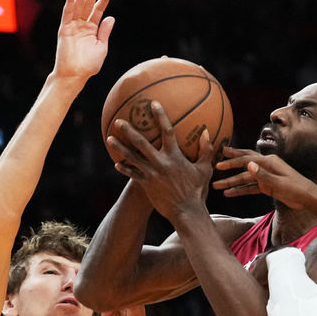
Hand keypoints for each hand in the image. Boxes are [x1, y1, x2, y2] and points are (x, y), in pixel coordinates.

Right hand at [52, 0, 115, 81]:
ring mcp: (73, 25)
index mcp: (92, 29)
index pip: (99, 9)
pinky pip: (67, 12)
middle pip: (89, 4)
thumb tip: (111, 17)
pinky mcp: (64, 28)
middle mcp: (82, 25)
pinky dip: (70, 0)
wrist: (75, 75)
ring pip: (78, 5)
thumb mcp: (101, 46)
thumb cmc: (89, 65)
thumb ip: (104, 31)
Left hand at [109, 101, 215, 220]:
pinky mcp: (147, 185)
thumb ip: (206, 149)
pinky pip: (133, 175)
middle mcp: (161, 163)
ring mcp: (152, 174)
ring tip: (110, 138)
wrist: (186, 211)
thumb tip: (206, 132)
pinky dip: (125, 169)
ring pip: (132, 158)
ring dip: (120, 147)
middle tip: (118, 121)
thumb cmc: (197, 190)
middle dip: (129, 131)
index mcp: (175, 156)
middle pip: (141, 143)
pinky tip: (117, 164)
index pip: (167, 131)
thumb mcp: (205, 169)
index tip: (153, 104)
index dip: (160, 116)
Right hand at [213, 147, 316, 209]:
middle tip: (216, 163)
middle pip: (244, 163)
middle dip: (230, 164)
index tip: (220, 164)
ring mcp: (265, 176)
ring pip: (245, 178)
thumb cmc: (296, 188)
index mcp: (269, 162)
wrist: (308, 198)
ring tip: (217, 186)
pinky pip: (250, 187)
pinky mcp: (266, 186)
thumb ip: (263, 175)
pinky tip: (230, 193)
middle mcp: (266, 166)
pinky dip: (240, 190)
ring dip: (232, 182)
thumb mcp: (279, 183)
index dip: (232, 162)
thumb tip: (248, 164)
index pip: (247, 160)